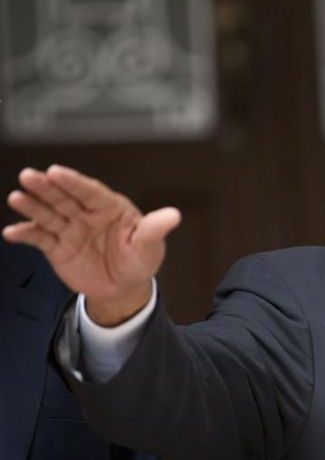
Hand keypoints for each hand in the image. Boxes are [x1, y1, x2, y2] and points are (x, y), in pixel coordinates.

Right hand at [3, 165, 179, 325]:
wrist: (125, 287)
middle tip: (29, 176)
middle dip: (46, 187)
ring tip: (17, 198)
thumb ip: (155, 229)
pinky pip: (40, 239)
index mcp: (110, 207)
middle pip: (64, 198)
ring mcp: (71, 229)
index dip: (73, 182)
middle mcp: (87, 214)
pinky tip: (12, 232)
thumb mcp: (150, 245)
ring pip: (49, 214)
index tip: (57, 172)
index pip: (90, 191)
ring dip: (32, 206)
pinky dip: (26, 235)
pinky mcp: (58, 248)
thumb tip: (174, 216)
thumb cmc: (140, 260)